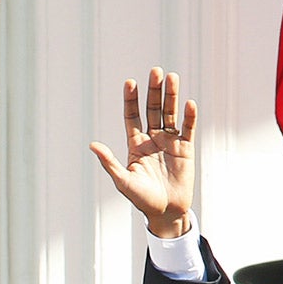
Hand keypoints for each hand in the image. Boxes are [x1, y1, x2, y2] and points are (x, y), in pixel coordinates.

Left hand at [89, 67, 196, 237]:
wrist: (165, 212)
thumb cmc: (141, 199)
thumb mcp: (123, 181)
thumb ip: (109, 162)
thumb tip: (93, 145)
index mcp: (135, 145)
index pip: (132, 116)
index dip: (131, 100)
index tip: (129, 82)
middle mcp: (152, 139)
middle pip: (152, 110)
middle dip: (153, 91)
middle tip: (155, 71)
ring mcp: (170, 142)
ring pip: (170, 114)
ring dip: (171, 96)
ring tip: (172, 77)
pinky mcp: (186, 148)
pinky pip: (188, 128)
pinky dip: (189, 116)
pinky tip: (188, 103)